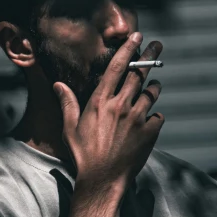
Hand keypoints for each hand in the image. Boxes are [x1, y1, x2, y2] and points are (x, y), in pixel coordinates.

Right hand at [53, 33, 163, 192]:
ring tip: (154, 85)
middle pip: (139, 74)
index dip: (128, 49)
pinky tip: (149, 120)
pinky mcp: (150, 133)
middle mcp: (121, 105)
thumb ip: (67, 103)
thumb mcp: (70, 128)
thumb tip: (58, 84)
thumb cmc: (83, 155)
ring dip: (154, 87)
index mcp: (101, 101)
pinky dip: (155, 115)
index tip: (137, 36)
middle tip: (157, 46)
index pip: (117, 67)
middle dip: (150, 57)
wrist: (102, 180)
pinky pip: (158, 116)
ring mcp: (138, 118)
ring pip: (152, 93)